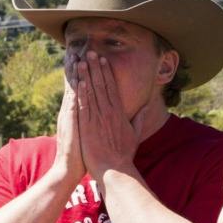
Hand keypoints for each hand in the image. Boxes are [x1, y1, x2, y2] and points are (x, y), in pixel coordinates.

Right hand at [52, 55, 86, 184]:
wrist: (68, 168)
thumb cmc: (81, 152)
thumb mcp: (85, 132)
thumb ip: (89, 119)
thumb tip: (97, 112)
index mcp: (75, 111)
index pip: (78, 86)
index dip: (80, 71)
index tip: (83, 57)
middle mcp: (70, 110)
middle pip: (73, 83)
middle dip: (75, 65)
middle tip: (76, 48)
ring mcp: (70, 115)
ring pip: (72, 89)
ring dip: (74, 73)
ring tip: (75, 56)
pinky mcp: (71, 122)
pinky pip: (73, 103)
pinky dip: (76, 91)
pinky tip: (78, 80)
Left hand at [76, 52, 141, 180]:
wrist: (115, 170)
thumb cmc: (124, 155)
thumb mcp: (135, 135)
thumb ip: (139, 119)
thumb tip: (144, 107)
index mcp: (119, 113)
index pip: (112, 87)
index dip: (107, 72)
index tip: (103, 60)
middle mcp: (109, 112)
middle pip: (102, 85)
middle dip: (96, 67)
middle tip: (90, 52)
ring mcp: (98, 118)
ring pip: (92, 92)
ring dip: (87, 75)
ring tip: (82, 61)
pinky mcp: (88, 126)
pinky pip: (84, 105)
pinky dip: (81, 92)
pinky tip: (78, 81)